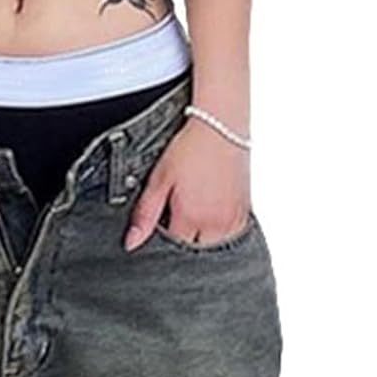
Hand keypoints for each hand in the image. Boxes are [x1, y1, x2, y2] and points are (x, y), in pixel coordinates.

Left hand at [123, 114, 250, 249]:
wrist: (221, 126)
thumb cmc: (190, 148)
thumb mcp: (160, 180)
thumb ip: (145, 215)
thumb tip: (131, 244)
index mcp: (191, 219)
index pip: (173, 247)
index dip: (164, 236)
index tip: (163, 219)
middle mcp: (215, 224)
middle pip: (194, 250)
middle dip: (184, 239)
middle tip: (180, 212)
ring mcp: (233, 220)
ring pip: (213, 246)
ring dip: (203, 236)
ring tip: (197, 209)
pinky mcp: (245, 212)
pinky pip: (231, 235)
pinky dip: (220, 230)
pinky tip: (212, 210)